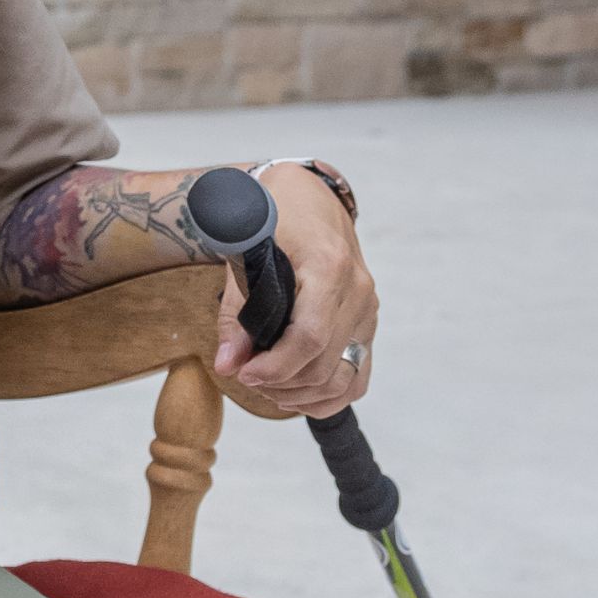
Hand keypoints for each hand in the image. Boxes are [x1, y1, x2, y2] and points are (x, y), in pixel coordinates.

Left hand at [212, 162, 376, 418]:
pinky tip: (294, 391)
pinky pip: (358, 376)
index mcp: (329, 269)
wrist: (309, 202)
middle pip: (325, 364)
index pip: (309, 338)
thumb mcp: (244, 259)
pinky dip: (328, 394)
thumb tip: (228, 364)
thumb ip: (236, 315)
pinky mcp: (368, 325)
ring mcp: (369, 311)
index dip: (274, 367)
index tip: (243, 374)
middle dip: (280, 383)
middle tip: (247, 377)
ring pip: (344, 379)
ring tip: (266, 386)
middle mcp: (359, 293)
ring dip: (302, 394)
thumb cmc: (273, 224)